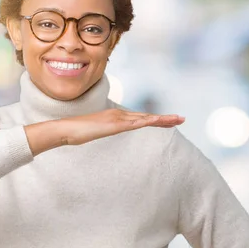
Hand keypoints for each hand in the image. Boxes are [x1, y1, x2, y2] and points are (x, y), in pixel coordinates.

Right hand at [58, 109, 184, 145]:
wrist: (66, 130)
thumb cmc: (76, 132)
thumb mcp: (94, 132)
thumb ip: (102, 131)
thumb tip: (104, 133)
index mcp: (116, 116)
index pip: (141, 118)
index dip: (156, 120)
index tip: (170, 121)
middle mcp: (120, 114)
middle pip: (147, 117)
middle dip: (165, 119)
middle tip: (182, 119)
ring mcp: (117, 118)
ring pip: (145, 118)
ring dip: (163, 119)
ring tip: (178, 120)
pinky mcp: (114, 125)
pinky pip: (135, 124)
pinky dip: (148, 122)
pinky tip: (158, 122)